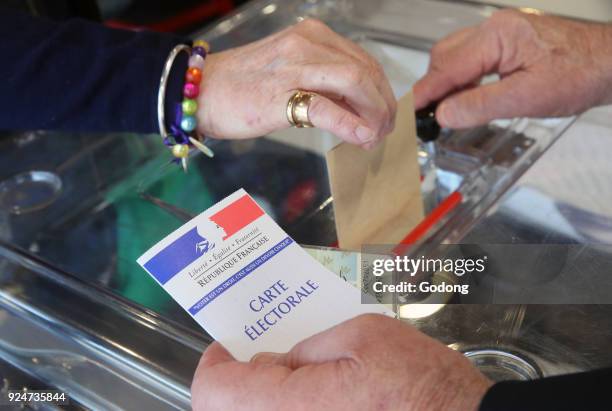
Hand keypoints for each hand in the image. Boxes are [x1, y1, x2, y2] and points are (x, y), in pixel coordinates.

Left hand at [191, 314, 491, 410]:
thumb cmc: (420, 384)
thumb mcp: (362, 335)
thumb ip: (306, 347)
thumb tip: (273, 362)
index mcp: (292, 407)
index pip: (215, 392)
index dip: (213, 364)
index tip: (226, 345)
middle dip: (235, 384)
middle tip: (262, 358)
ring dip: (259, 401)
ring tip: (290, 376)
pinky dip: (285, 410)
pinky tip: (315, 398)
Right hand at [197, 19, 395, 148]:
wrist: (201, 90)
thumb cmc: (243, 85)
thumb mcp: (291, 73)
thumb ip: (323, 85)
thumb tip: (356, 110)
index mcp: (311, 36)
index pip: (363, 60)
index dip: (381, 90)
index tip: (383, 113)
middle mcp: (307, 44)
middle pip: (365, 71)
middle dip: (383, 104)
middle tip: (384, 128)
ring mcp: (294, 66)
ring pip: (354, 83)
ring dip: (374, 113)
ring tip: (375, 135)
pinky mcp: (281, 94)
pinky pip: (327, 108)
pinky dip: (351, 124)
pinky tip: (361, 137)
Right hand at [414, 9, 611, 128]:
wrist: (609, 63)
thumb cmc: (579, 74)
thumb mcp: (527, 98)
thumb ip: (480, 105)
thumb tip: (444, 114)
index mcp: (498, 36)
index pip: (449, 67)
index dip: (426, 91)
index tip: (409, 111)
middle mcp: (495, 27)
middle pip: (445, 55)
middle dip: (434, 86)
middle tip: (429, 115)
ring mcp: (500, 31)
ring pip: (455, 54)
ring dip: (448, 82)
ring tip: (449, 109)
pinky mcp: (506, 39)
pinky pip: (471, 55)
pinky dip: (463, 77)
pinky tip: (467, 94)